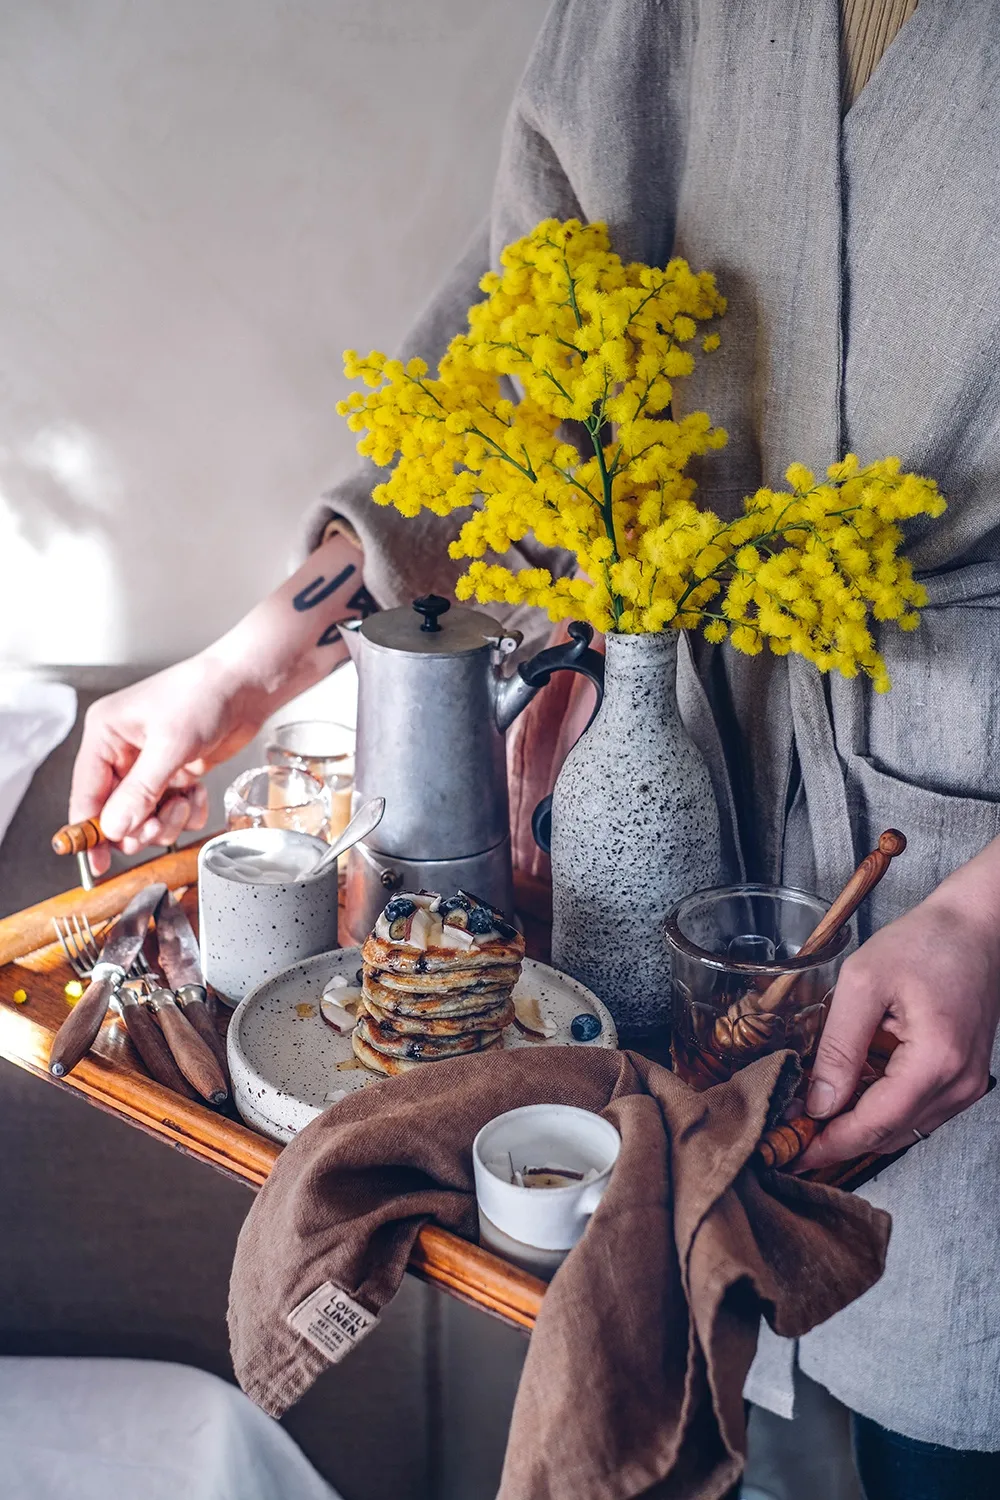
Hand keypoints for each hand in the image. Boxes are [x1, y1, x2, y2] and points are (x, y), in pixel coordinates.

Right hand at [68, 528, 366, 873]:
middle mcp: (122, 751)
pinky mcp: (175, 773)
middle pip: (115, 812)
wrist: (247, 685)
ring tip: (186, 799)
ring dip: (168, 818)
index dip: (90, 831)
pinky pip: (171, 810)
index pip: (86, 793)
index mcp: (106, 735)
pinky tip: (198, 794)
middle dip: (140, 824)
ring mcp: (149, 764)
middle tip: (162, 823)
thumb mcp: (170, 746)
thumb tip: (113, 828)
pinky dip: (187, 810)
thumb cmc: (203, 696)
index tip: (97, 863)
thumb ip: (140, 792)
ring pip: (145, 817)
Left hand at [797, 849, 999, 1169]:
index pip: (876, 1124)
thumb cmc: (925, 942)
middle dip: (839, 1140)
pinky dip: (882, 1109)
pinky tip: (851, 1094)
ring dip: (859, 1127)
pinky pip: (918, 1110)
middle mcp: (959, 1083)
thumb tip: (818, 1101)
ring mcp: (966, 1084)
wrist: (976, 927)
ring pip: (904, 1128)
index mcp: (936, 1060)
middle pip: (890, 1134)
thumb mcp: (863, 983)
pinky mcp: (963, 1077)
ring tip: (813, 1116)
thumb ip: (838, 1046)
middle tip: (792, 1137)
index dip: (830, 1143)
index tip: (793, 1152)